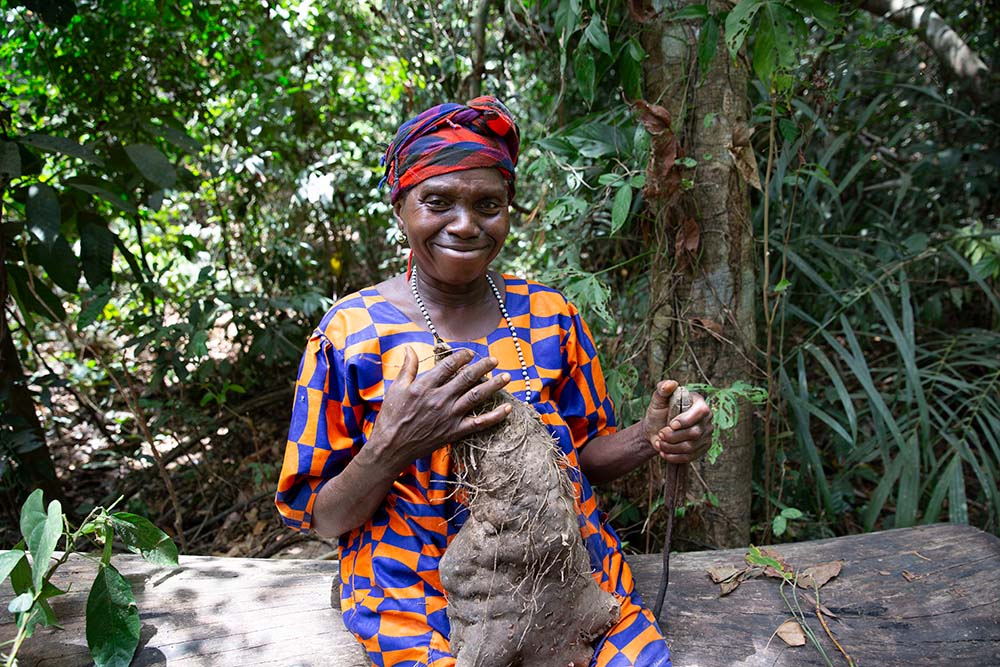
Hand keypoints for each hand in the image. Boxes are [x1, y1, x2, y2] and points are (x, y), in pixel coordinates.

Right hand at [369, 346, 511, 470]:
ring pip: (476, 396)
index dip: (461, 356)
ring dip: (494, 385)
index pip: (448, 365)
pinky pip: (479, 423)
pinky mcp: (454, 431)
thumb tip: (410, 348)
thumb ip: (407, 367)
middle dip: (483, 366)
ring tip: (506, 377)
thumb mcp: (395, 388)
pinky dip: (495, 416)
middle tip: (494, 360)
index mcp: (425, 386)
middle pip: (467, 378)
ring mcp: (449, 416)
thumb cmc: (391, 417)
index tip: (470, 353)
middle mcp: (440, 399)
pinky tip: (508, 409)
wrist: (391, 447)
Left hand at [642, 380, 712, 463]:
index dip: (686, 420)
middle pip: (694, 433)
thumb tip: (671, 384)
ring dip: (671, 447)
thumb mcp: (658, 399)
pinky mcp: (703, 447)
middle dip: (673, 436)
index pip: (701, 412)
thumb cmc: (659, 412)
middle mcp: (707, 419)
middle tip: (660, 434)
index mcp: (699, 403)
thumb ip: (662, 389)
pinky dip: (674, 457)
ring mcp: (706, 434)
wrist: (656, 430)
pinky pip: (691, 456)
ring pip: (691, 446)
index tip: (671, 424)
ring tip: (660, 443)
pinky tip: (664, 453)